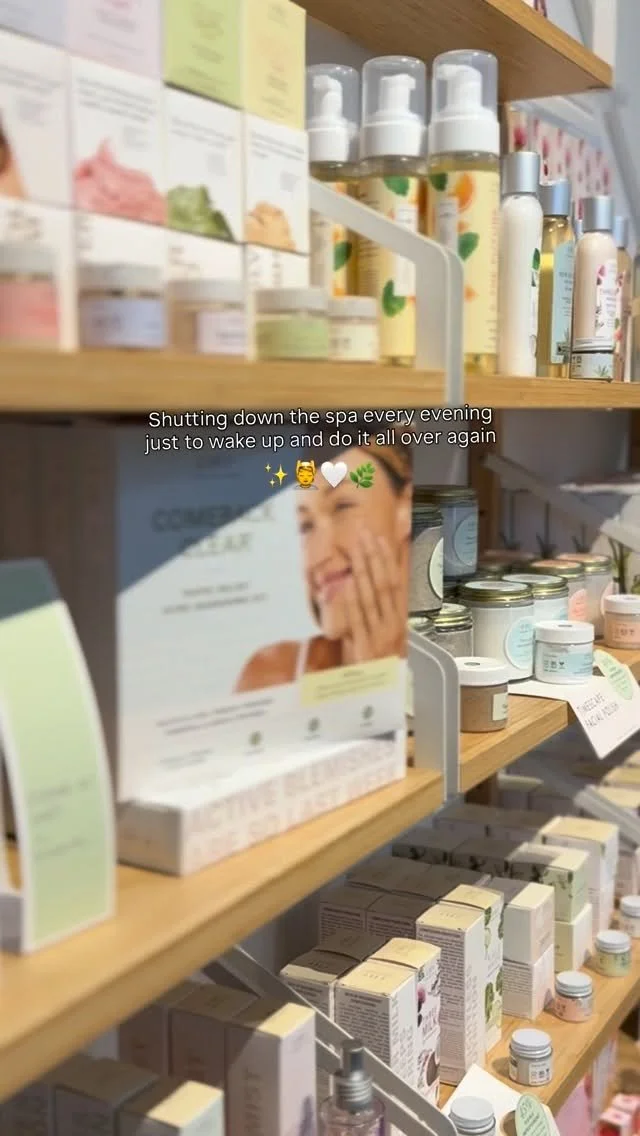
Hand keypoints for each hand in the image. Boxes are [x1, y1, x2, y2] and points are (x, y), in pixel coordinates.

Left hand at [343, 529, 405, 660]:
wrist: (380, 697)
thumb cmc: (378, 668)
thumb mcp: (379, 638)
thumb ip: (371, 615)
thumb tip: (360, 587)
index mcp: (400, 621)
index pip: (395, 583)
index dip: (388, 560)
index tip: (379, 539)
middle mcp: (394, 626)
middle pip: (384, 584)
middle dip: (374, 557)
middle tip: (365, 534)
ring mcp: (381, 636)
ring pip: (372, 598)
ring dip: (363, 571)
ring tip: (356, 550)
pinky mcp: (367, 648)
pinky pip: (359, 620)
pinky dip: (353, 601)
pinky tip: (348, 585)